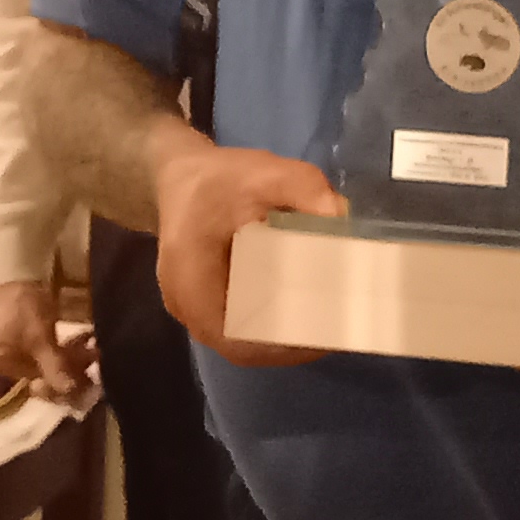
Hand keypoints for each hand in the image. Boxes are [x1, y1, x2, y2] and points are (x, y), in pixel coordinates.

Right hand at [0, 279, 98, 403]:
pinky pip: (46, 357)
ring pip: (47, 367)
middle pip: (40, 379)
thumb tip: (71, 392)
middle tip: (96, 360)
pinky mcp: (24, 348)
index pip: (30, 389)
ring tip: (96, 348)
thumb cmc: (23, 305)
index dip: (59, 388)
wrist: (18, 273)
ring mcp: (12, 358)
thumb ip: (55, 367)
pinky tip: (86, 341)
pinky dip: (64, 351)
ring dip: (72, 359)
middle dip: (69, 370)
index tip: (85, 383)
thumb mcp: (40, 339)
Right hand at [152, 132, 345, 367]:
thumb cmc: (217, 179)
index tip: (323, 335)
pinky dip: (269, 322)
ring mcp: (190, 308)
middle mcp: (184, 304)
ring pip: (240, 337)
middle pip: (241, 344)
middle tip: (334, 325)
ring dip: (280, 334)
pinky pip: (237, 324)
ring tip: (324, 320)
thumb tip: (339, 215)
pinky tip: (300, 307)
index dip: (280, 348)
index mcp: (189, 279)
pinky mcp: (202, 304)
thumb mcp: (261, 171)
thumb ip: (301, 185)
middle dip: (289, 342)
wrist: (179, 175)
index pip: (234, 339)